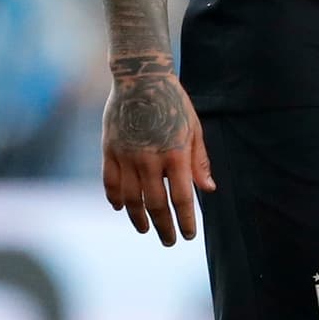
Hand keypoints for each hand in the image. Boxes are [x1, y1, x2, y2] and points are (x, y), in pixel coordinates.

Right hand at [101, 65, 214, 245]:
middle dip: (164, 227)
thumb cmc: (173, 102)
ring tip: (146, 230)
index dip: (185, 220)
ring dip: (139, 219)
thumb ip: (199, 160)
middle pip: (156, 204)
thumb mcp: (193, 127)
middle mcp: (150, 159)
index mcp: (175, 153)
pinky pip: (110, 183)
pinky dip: (115, 199)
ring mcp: (127, 156)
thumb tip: (208, 189)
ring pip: (131, 200)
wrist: (140, 78)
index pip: (182, 197)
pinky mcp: (110, 151)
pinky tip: (122, 208)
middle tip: (169, 241)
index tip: (188, 235)